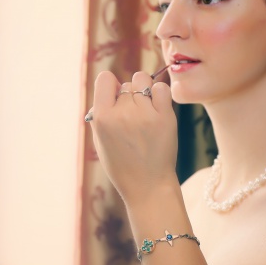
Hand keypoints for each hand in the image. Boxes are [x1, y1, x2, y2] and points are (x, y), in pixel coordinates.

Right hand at [88, 71, 178, 204]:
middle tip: (132, 117)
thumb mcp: (100, 141)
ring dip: (143, 90)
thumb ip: (100, 114)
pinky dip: (159, 93)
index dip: (110, 86)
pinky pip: (161, 88)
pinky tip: (157, 107)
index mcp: (102, 118)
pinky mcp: (165, 116)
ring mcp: (145, 114)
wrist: (147, 185)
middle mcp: (122, 113)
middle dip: (127, 96)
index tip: (114, 98)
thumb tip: (109, 90)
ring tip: (145, 108)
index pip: (104, 79)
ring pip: (142, 81)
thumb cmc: (122, 164)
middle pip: (125, 84)